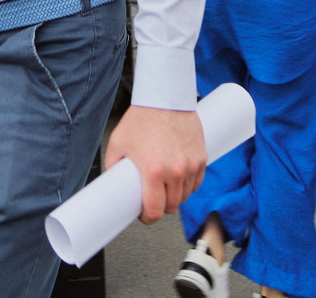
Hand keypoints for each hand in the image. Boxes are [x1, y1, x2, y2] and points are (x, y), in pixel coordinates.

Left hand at [104, 105, 205, 223]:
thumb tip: (113, 185)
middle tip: (153, 199)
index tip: (145, 215)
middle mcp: (175, 171)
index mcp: (153, 171)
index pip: (155, 210)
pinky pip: (197, 182)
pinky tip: (179, 180)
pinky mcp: (201, 157)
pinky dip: (188, 185)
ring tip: (164, 188)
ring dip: (175, 196)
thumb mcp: (117, 144)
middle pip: (172, 206)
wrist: (164, 97)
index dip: (148, 217)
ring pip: (185, 195)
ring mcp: (191, 165)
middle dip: (161, 207)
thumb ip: (113, 167)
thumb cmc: (141, 118)